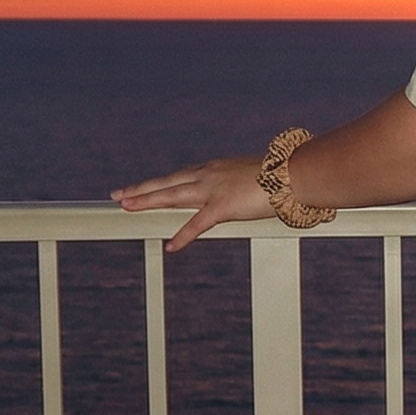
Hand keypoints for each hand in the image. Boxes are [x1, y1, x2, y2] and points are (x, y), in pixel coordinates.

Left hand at [112, 155, 271, 251]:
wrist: (295, 173)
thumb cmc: (284, 175)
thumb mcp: (256, 178)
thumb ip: (245, 187)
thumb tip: (250, 193)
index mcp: (217, 168)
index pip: (182, 176)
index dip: (161, 182)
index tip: (147, 186)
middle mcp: (209, 175)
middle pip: (167, 183)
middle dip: (141, 189)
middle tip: (119, 195)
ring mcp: (214, 190)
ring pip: (172, 195)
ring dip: (147, 201)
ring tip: (127, 206)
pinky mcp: (223, 207)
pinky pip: (198, 224)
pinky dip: (183, 236)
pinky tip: (171, 246)